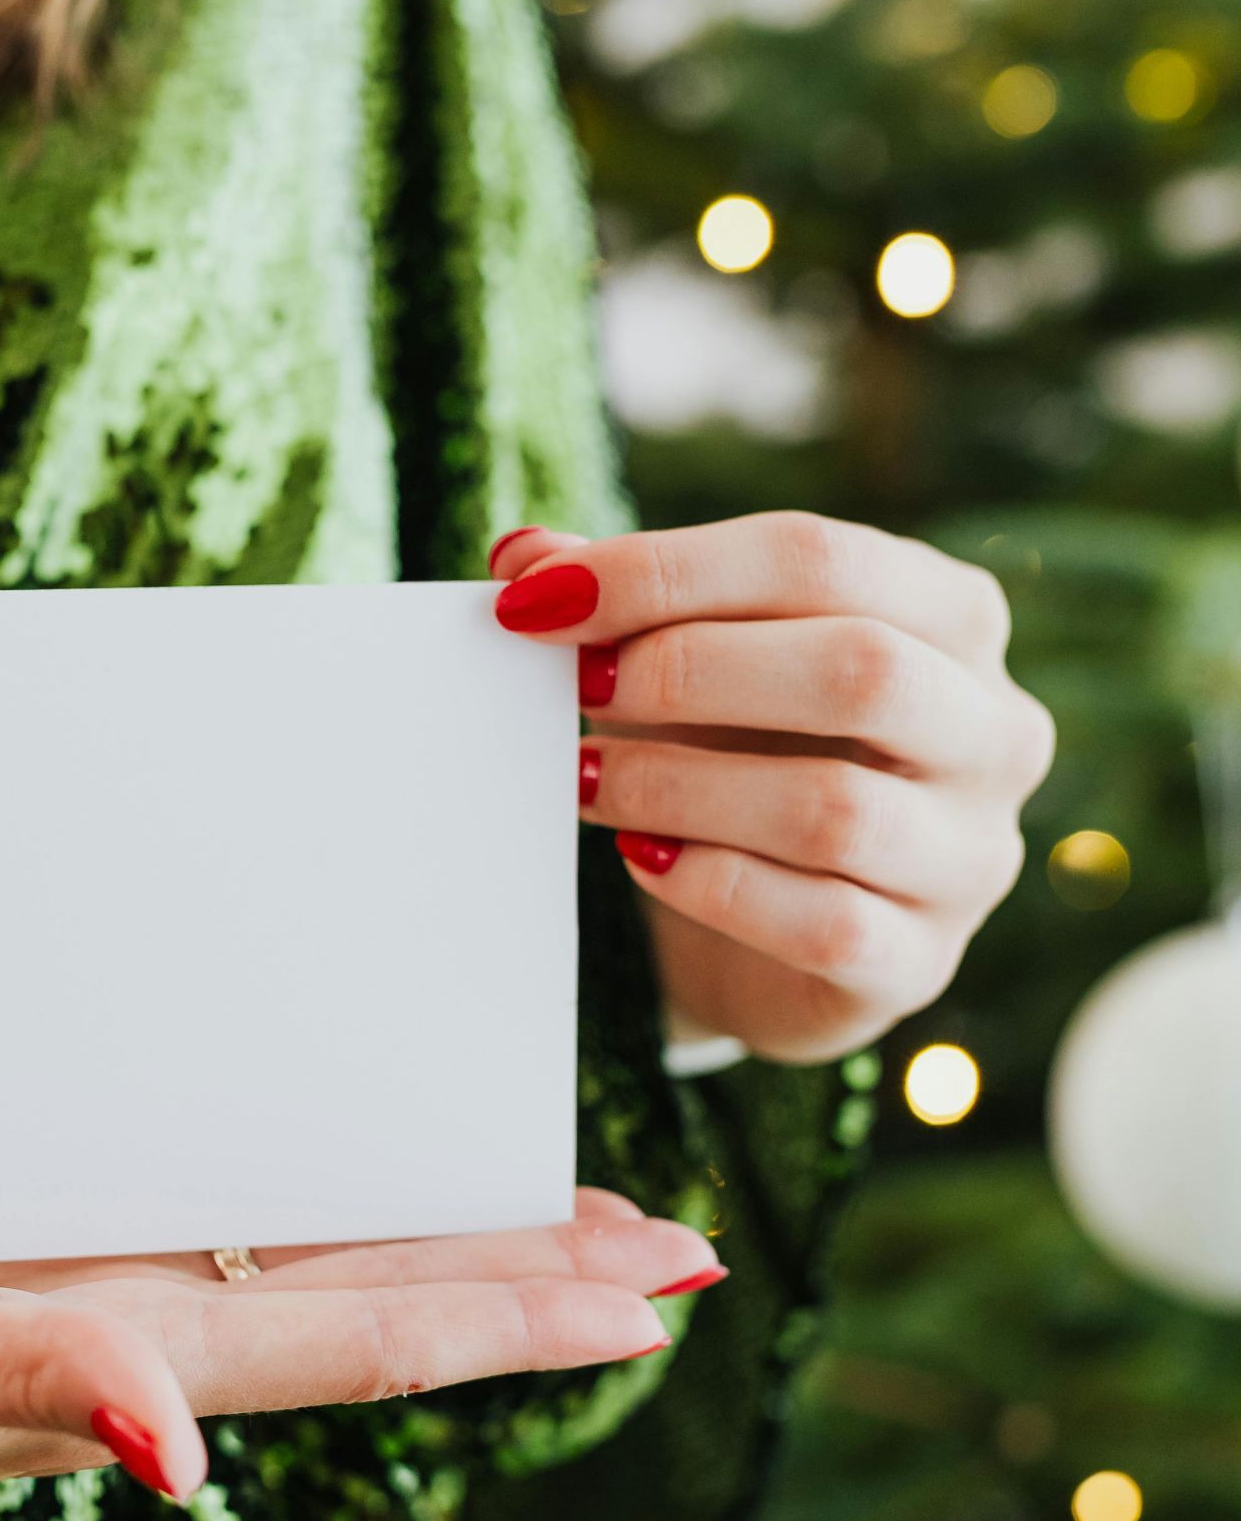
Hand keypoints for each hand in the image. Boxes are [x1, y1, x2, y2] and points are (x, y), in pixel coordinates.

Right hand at [0, 1192, 720, 1520]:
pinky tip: (302, 1187)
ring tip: (545, 1225)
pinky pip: (199, 1236)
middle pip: (375, 1310)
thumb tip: (186, 1453)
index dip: (525, 1313)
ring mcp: (80, 1315)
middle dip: (528, 1283)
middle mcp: (134, 1346)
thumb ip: (22, 1386)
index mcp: (127, 1360)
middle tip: (670, 1246)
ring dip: (434, 1254)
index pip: (374, 1336)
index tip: (668, 1282)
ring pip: (303, 1275)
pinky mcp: (12, 1278)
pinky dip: (296, 1213)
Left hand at [490, 512, 1054, 1063]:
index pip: (820, 559)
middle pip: (861, 668)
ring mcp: (972, 856)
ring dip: (681, 787)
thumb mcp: (690, 661)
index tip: (541, 598)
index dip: (670, 569)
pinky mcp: (922, 964)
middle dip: (691, 670)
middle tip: (577, 687)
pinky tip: (641, 859)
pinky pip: (823, 924)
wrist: (755, 931)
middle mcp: (995, 731)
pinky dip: (712, 886)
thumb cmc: (738, 758)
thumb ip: (621, 600)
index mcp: (954, 619)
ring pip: (836, 808)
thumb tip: (525, 555)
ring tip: (585, 780)